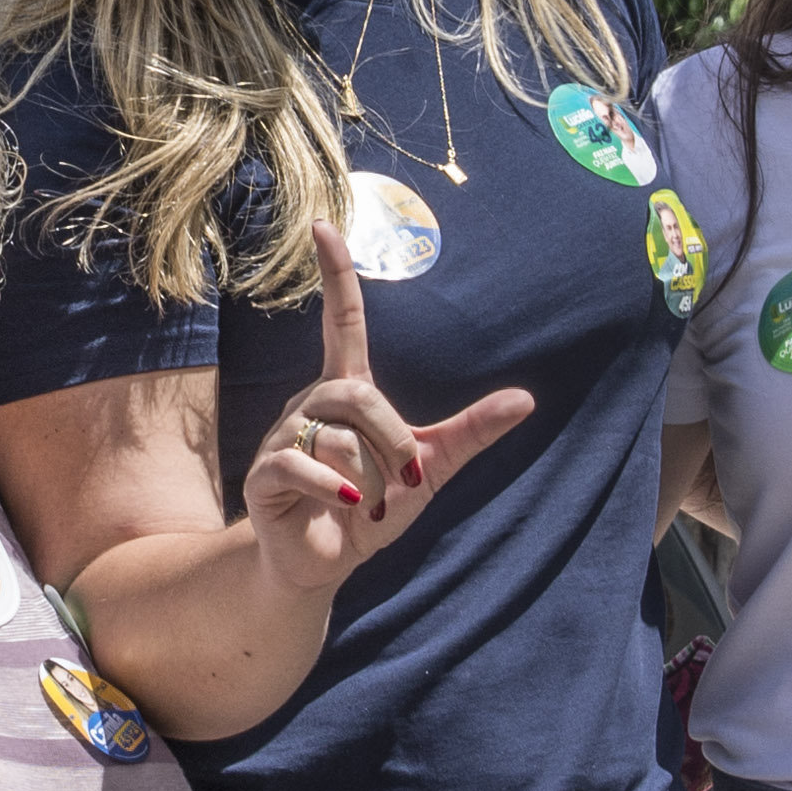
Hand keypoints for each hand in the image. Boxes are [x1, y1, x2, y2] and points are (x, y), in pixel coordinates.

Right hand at [243, 223, 532, 595]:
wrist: (323, 564)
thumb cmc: (371, 509)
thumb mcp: (431, 469)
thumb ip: (471, 433)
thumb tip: (526, 399)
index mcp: (348, 392)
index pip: (342, 321)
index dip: (335, 276)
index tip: (323, 226)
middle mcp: (311, 404)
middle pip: (358, 393)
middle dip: (392, 441)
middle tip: (400, 481)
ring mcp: (283, 437)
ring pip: (338, 437)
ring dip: (370, 481)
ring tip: (364, 506)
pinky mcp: (265, 473)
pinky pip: (302, 463)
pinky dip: (334, 489)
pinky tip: (344, 506)